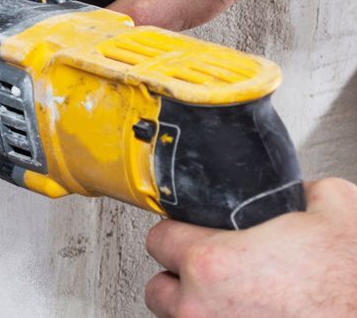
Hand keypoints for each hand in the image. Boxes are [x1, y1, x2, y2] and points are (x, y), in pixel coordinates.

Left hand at [144, 178, 356, 316]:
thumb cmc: (352, 285)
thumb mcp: (335, 207)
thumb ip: (298, 191)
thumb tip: (292, 190)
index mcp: (210, 263)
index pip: (159, 239)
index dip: (178, 232)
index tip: (192, 235)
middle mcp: (199, 309)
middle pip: (160, 288)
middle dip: (182, 278)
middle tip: (212, 271)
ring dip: (196, 310)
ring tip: (229, 300)